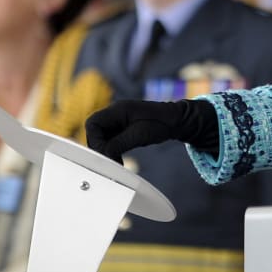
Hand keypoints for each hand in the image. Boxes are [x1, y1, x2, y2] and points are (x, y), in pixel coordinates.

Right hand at [85, 99, 218, 161]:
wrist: (177, 121)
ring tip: (116, 162)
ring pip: (102, 137)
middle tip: (110, 161)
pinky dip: (112, 150)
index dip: (95, 140)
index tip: (105, 154)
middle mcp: (115, 113)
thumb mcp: (139, 135)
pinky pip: (110, 139)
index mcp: (117, 109)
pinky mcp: (123, 128)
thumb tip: (103, 155)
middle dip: (100, 148)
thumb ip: (118, 144)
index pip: (93, 123)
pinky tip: (119, 159)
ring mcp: (119, 120)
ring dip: (106, 150)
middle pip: (95, 131)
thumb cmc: (162, 123)